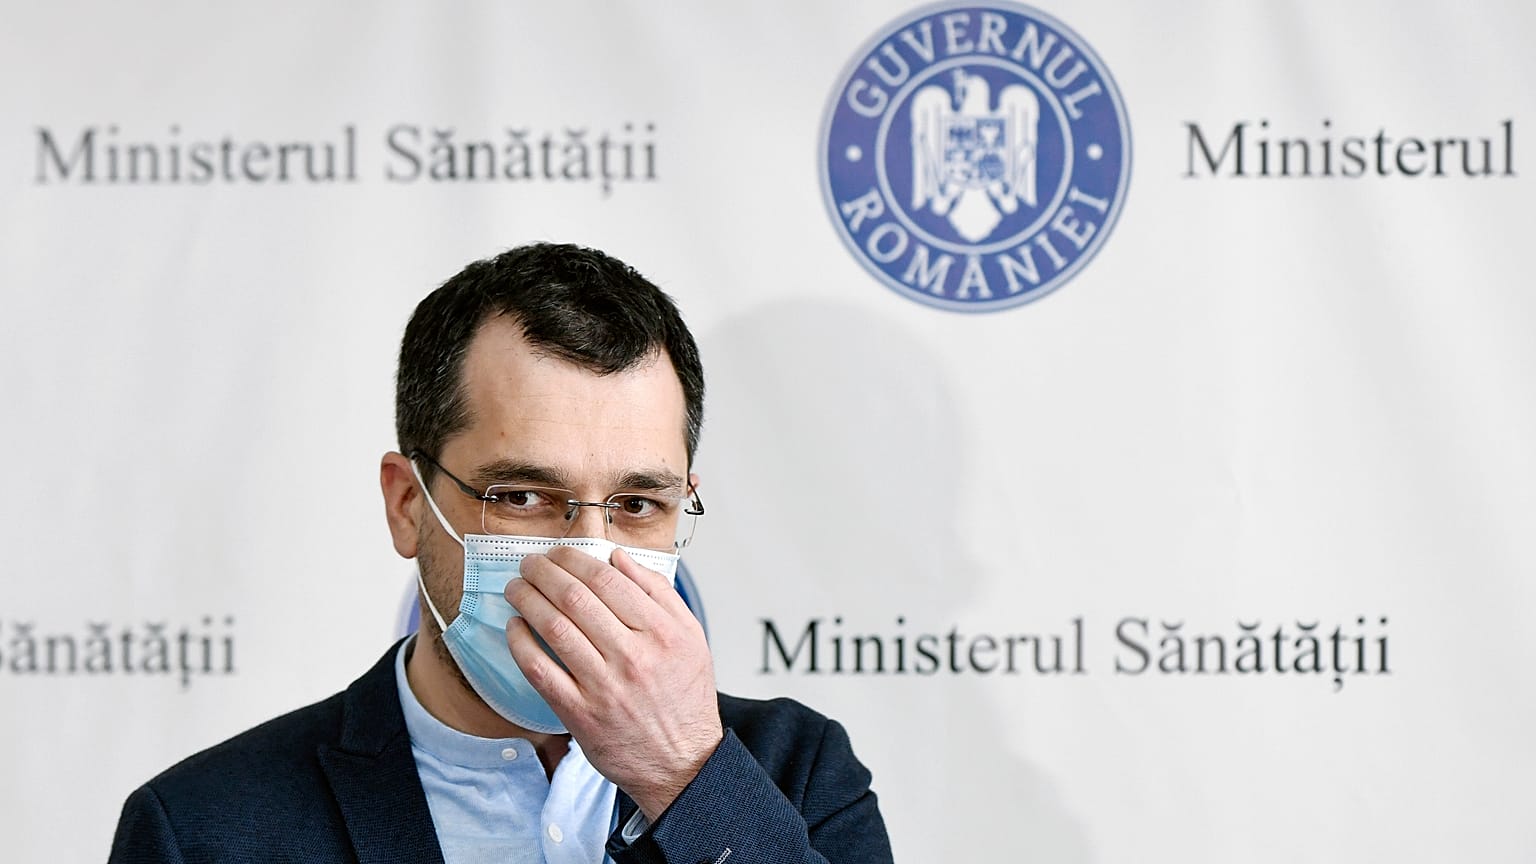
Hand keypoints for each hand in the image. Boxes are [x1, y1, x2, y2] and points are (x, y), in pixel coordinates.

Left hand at [505, 546, 722, 820]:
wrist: (682, 761)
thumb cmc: (685, 697)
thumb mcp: (691, 637)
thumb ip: (660, 593)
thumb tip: (620, 558)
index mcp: (662, 632)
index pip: (607, 580)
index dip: (574, 560)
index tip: (558, 554)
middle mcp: (633, 656)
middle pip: (575, 598)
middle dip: (543, 573)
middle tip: (529, 564)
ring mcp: (604, 687)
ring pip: (554, 628)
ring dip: (527, 600)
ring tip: (516, 588)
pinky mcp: (581, 714)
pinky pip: (540, 670)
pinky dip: (522, 643)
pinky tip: (515, 627)